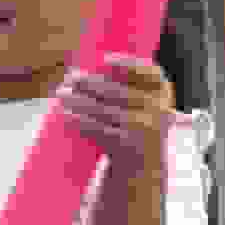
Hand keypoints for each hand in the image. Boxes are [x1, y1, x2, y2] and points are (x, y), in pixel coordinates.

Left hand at [60, 54, 174, 172]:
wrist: (143, 166)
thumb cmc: (135, 125)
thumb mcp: (140, 104)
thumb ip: (120, 86)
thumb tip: (75, 75)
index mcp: (162, 93)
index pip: (148, 73)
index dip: (127, 64)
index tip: (105, 59)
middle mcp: (157, 109)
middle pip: (116, 91)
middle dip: (90, 84)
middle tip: (69, 79)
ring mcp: (143, 127)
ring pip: (104, 110)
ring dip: (80, 102)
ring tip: (63, 96)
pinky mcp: (128, 144)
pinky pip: (100, 129)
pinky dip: (82, 122)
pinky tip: (68, 115)